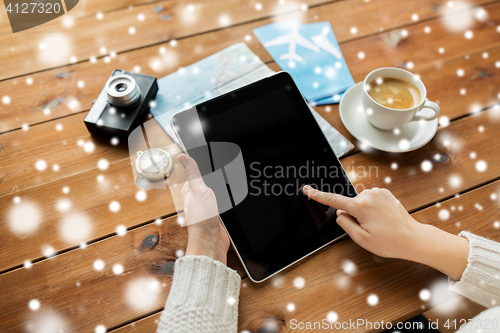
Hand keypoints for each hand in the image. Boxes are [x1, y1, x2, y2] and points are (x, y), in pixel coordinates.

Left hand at [178, 154, 230, 264]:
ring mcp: (208, 205)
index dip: (204, 165)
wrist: (212, 241)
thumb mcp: (198, 190)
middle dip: (216, 176)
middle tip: (222, 172)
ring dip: (223, 189)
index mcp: (190, 189)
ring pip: (218, 189)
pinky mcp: (217, 212)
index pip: (196, 171)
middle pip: (209, 180)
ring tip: (227, 184)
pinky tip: (230, 198)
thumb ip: (193, 173)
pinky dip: (228, 199)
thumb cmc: (201, 218)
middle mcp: (198, 196)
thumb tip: (182, 156)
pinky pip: (224, 200)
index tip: (213, 157)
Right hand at [302, 186, 468, 279]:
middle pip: (349, 204)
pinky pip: (369, 200)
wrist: (413, 238)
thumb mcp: (361, 239)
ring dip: (363, 212)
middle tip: (369, 229)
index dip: (318, 195)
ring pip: (359, 202)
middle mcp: (369, 195)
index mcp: (361, 207)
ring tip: (378, 225)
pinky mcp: (385, 192)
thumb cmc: (389, 242)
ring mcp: (378, 192)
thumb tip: (340, 213)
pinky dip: (371, 208)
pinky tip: (382, 218)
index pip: (334, 200)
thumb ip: (345, 224)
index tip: (307, 189)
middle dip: (353, 215)